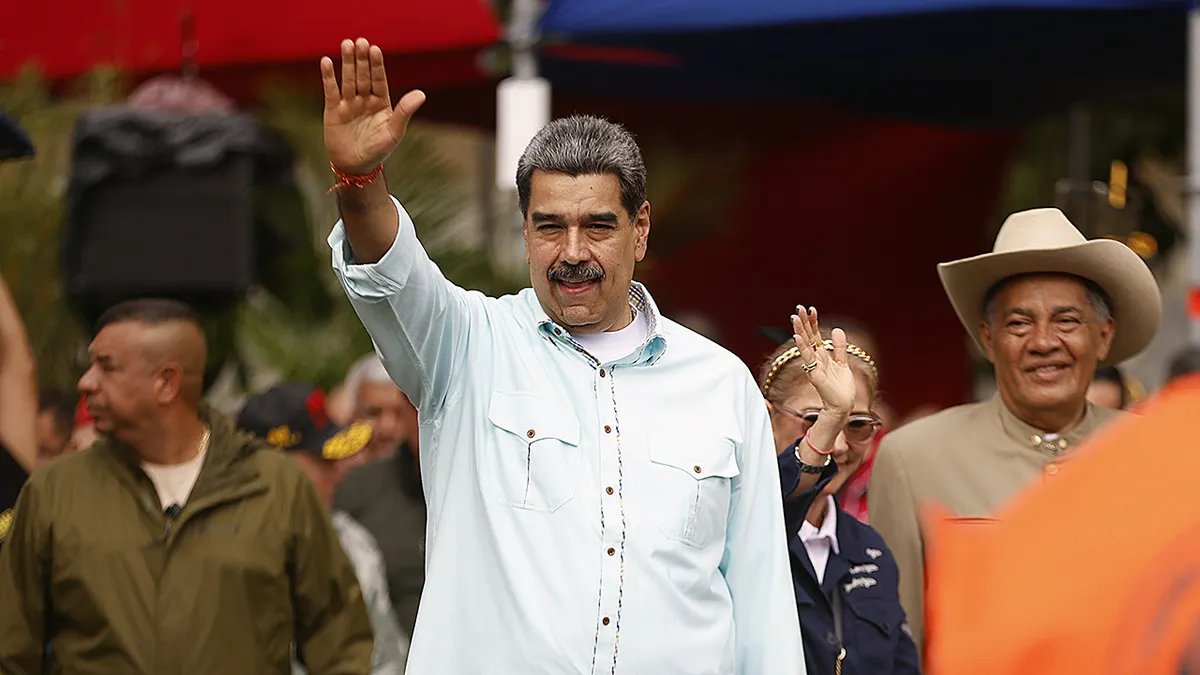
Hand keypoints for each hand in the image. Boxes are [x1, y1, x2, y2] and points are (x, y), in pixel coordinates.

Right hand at [321, 38, 426, 173]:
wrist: (356, 166)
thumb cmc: (378, 150)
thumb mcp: (394, 131)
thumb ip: (405, 111)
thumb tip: (421, 94)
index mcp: (382, 103)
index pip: (379, 80)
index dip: (377, 65)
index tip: (375, 49)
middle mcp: (365, 99)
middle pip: (363, 75)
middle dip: (361, 59)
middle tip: (360, 41)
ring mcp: (349, 103)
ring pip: (348, 79)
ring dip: (346, 62)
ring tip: (346, 44)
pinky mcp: (333, 109)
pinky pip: (331, 90)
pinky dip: (328, 76)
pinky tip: (326, 61)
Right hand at [790, 306, 855, 415]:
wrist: (843, 406)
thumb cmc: (841, 388)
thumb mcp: (843, 362)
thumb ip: (840, 347)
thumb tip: (837, 329)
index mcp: (822, 356)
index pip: (815, 335)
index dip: (813, 322)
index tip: (810, 309)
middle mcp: (816, 359)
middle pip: (808, 337)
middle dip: (803, 322)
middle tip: (798, 308)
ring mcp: (814, 366)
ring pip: (806, 345)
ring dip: (800, 331)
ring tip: (794, 317)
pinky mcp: (815, 375)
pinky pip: (809, 359)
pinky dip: (803, 348)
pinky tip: (798, 338)